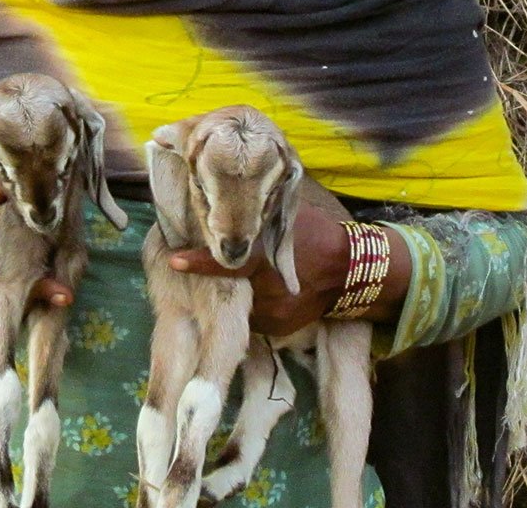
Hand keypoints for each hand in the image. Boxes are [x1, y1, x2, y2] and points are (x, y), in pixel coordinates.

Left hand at [167, 202, 349, 336]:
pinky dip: (251, 303)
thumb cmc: (318, 234)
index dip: (199, 262)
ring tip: (240, 276)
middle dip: (214, 279)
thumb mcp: (289, 218)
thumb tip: (229, 200)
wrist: (352, 271)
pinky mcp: (279, 327)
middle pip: (228, 289)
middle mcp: (267, 291)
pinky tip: (259, 289)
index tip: (175, 260)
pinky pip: (254, 316)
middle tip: (197, 264)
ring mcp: (273, 313)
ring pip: (239, 305)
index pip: (227, 263)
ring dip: (234, 292)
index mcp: (265, 260)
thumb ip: (259, 216)